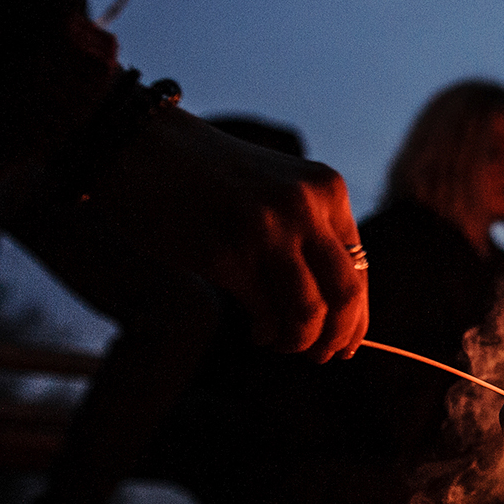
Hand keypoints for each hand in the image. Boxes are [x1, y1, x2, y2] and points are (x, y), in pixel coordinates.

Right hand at [98, 107, 368, 360]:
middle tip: (322, 356)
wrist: (143, 146)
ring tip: (282, 343)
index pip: (360, 268)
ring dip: (300, 342)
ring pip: (309, 312)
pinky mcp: (226, 254)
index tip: (346, 343)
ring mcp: (265, 230)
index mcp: (326, 190)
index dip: (356, 316)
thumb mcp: (281, 190)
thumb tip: (338, 313)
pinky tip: (258, 331)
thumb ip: (312, 235)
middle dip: (338, 337)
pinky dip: (267, 332)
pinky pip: (265, 313)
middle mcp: (304, 207)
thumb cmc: (213, 179)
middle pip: (345, 295)